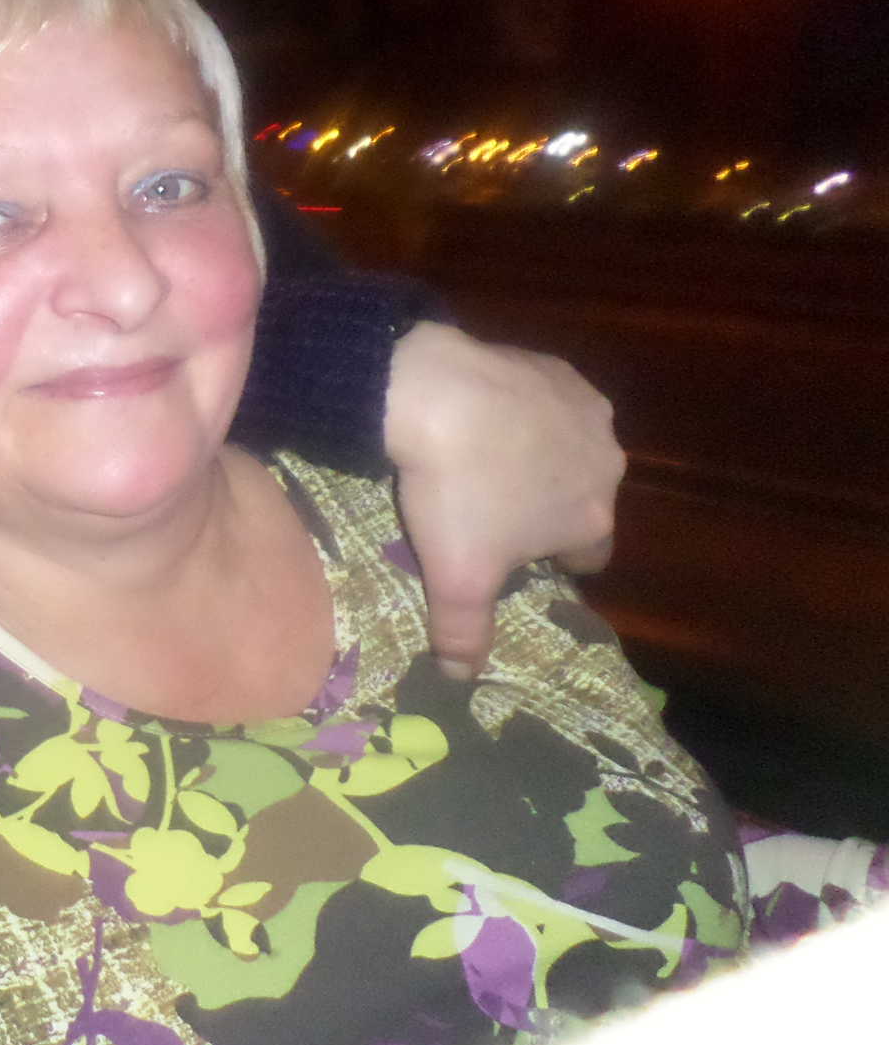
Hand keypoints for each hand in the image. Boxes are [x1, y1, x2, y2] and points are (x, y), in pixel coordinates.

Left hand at [383, 322, 622, 677]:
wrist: (436, 393)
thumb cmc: (455, 495)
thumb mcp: (455, 578)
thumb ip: (463, 633)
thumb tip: (461, 676)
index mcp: (593, 519)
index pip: (588, 556)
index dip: (551, 561)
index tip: (511, 556)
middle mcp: (608, 463)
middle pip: (581, 498)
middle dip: (544, 506)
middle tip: (485, 506)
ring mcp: (587, 410)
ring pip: (569, 447)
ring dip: (537, 456)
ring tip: (479, 458)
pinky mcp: (557, 367)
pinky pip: (545, 400)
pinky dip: (521, 410)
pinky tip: (480, 413)